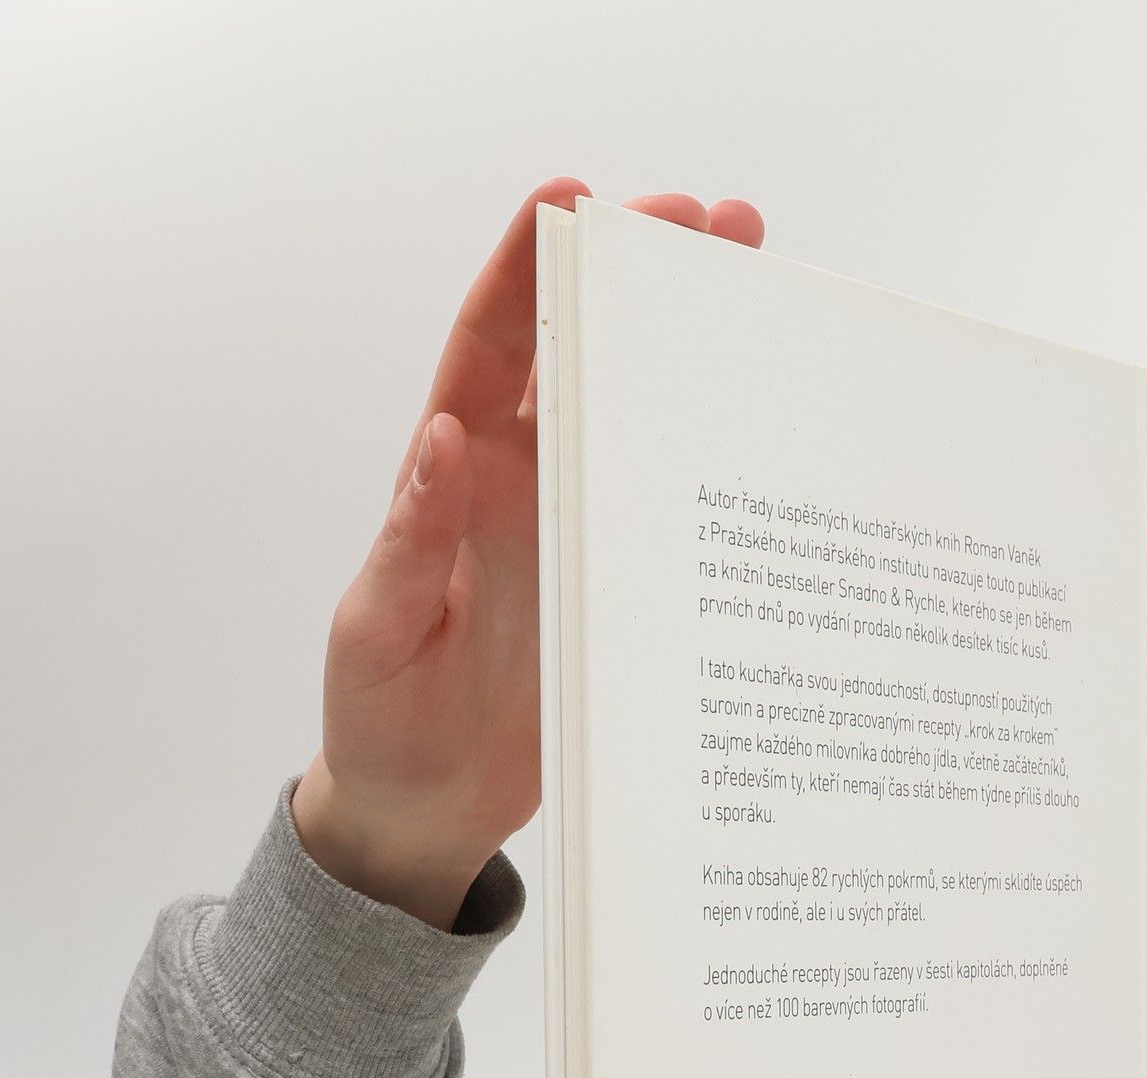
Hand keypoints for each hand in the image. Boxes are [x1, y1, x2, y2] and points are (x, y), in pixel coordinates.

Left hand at [293, 178, 765, 928]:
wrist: (423, 809)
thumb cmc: (381, 722)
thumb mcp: (379, 632)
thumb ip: (410, 540)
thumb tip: (444, 439)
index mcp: (453, 483)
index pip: (489, 349)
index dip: (524, 266)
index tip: (574, 199)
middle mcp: (520, 489)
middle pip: (581, 355)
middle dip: (639, 279)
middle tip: (712, 224)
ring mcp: (573, 534)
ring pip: (636, 417)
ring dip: (690, 355)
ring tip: (757, 290)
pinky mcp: (614, 586)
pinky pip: (666, 508)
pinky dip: (712, 462)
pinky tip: (767, 429)